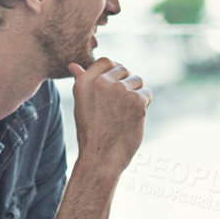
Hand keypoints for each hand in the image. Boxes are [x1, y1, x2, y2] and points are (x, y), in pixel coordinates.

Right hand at [68, 57, 150, 174]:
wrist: (101, 157)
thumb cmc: (92, 132)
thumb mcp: (81, 104)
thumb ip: (81, 82)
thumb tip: (73, 65)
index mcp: (84, 82)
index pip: (106, 61)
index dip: (115, 71)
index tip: (115, 87)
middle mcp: (100, 82)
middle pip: (124, 70)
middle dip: (126, 85)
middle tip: (119, 107)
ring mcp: (119, 90)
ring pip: (138, 81)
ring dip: (136, 95)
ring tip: (124, 114)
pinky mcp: (135, 99)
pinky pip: (146, 93)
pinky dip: (144, 105)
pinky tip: (133, 119)